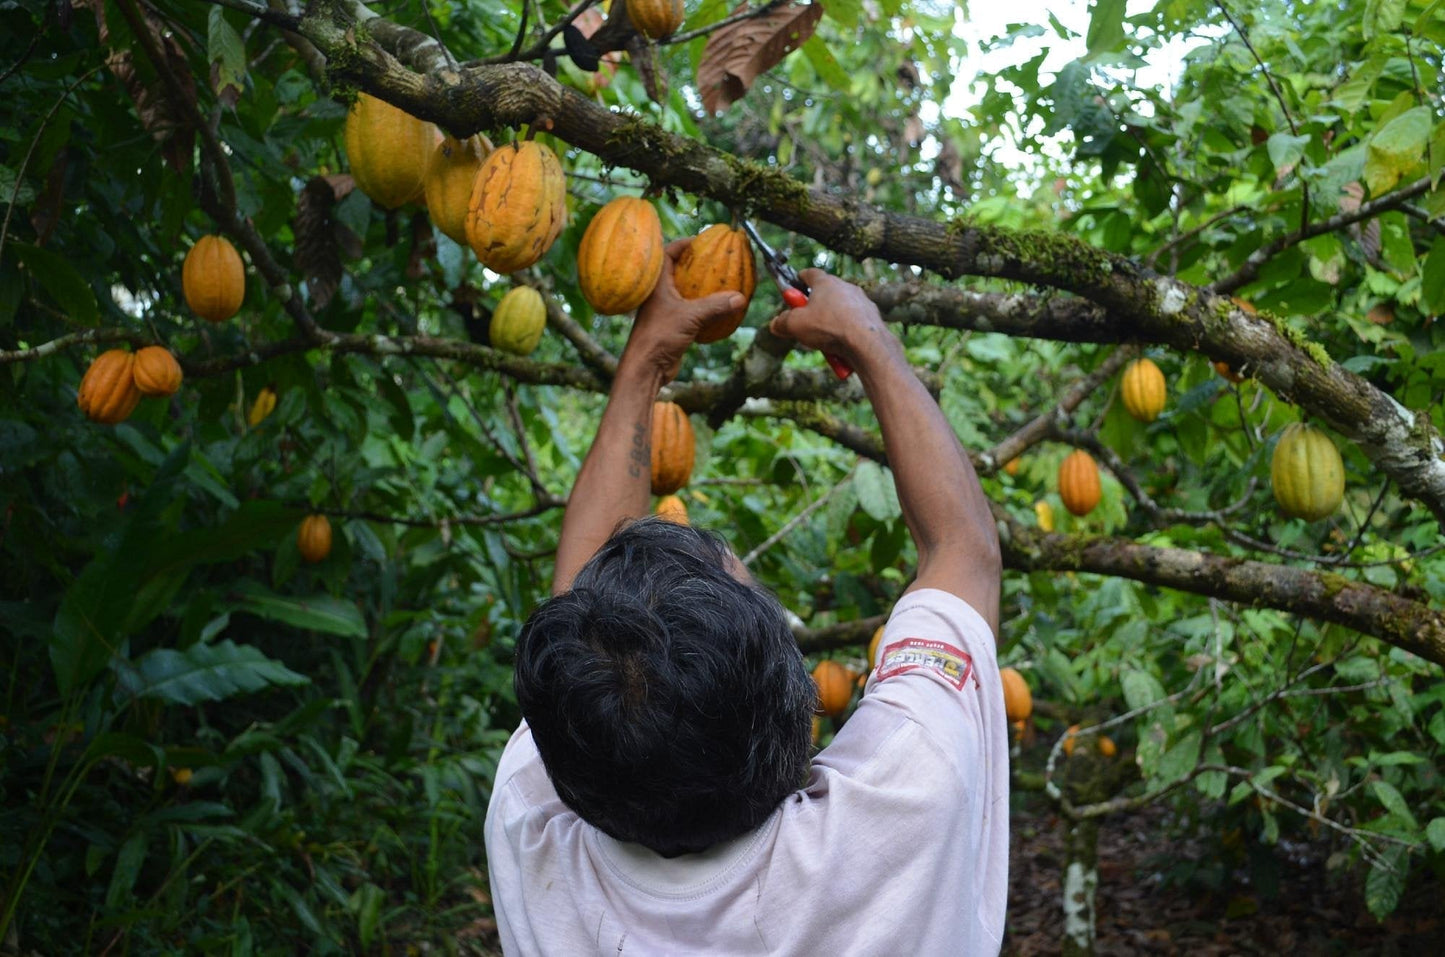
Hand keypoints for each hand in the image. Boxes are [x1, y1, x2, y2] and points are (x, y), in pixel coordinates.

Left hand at [624, 239, 746, 381]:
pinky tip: (721, 310)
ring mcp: (665, 311)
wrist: (646, 368)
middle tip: (716, 258)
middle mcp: (659, 295)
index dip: (683, 244)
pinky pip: (692, 312)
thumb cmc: (659, 337)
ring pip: (686, 293)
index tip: (701, 240)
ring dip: (702, 288)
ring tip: (721, 282)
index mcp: (657, 285)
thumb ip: (715, 306)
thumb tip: (740, 298)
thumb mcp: (690, 317)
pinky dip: (705, 309)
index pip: (667, 254)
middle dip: (696, 264)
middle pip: (678, 271)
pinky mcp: (672, 327)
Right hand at [767, 270, 896, 368]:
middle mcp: (845, 287)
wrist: (866, 343)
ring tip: (825, 342)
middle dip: (814, 307)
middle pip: (826, 293)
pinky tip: (842, 349)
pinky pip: (854, 324)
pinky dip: (847, 334)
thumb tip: (776, 324)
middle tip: (805, 322)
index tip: (794, 287)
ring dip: (831, 323)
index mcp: (825, 282)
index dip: (799, 280)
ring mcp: (861, 302)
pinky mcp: (872, 318)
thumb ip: (782, 323)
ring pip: (841, 310)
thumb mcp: (795, 326)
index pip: (809, 273)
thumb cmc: (829, 327)